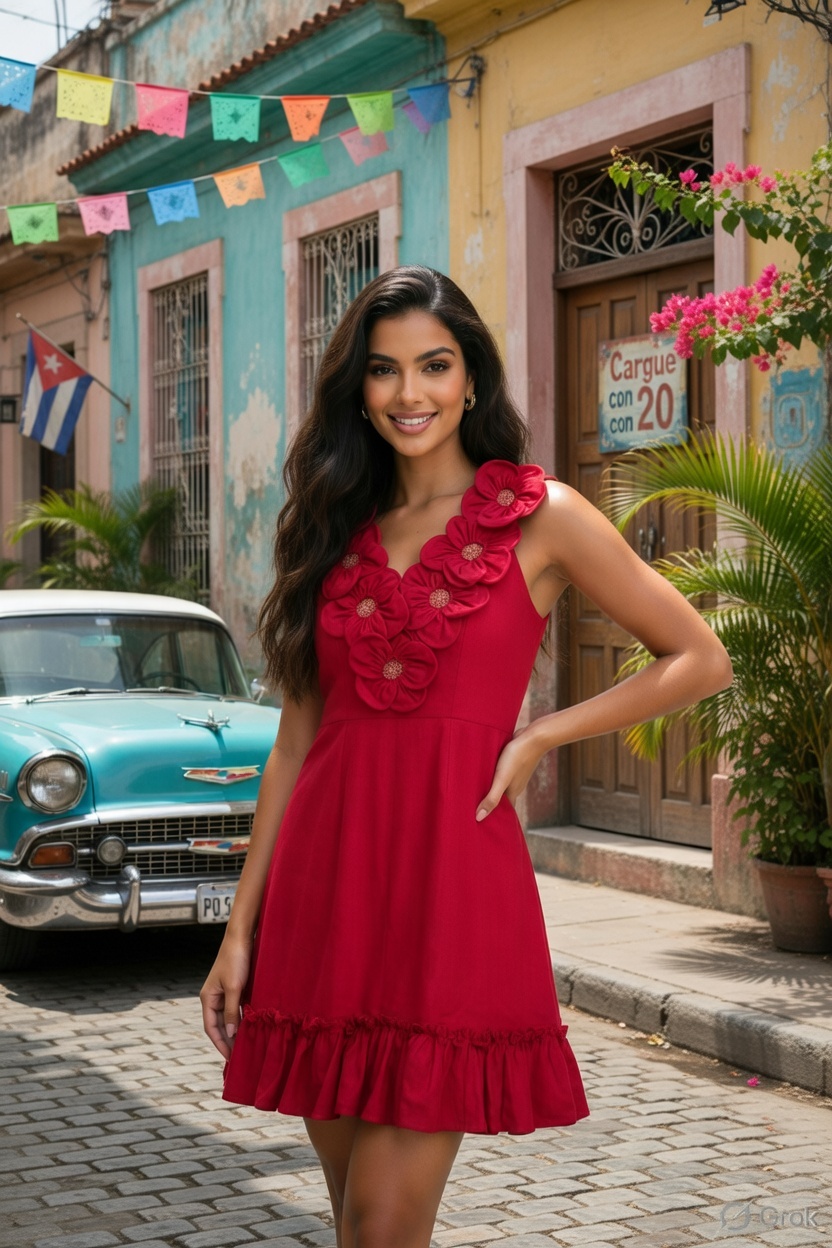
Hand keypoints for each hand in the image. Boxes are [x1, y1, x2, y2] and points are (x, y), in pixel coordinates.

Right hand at [200, 933, 252, 1058]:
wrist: (242, 937)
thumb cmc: (235, 959)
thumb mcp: (235, 987)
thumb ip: (232, 1011)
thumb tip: (231, 1033)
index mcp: (208, 998)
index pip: (211, 1028)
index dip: (220, 1044)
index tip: (229, 1058)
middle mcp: (214, 997)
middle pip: (219, 1025)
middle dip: (227, 1041)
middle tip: (239, 1057)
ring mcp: (224, 993)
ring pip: (228, 1018)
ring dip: (235, 1031)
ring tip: (245, 1047)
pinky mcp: (235, 988)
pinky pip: (237, 1009)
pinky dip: (242, 1019)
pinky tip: (250, 1028)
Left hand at [476, 726, 546, 820]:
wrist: (534, 736)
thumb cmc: (517, 757)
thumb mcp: (501, 779)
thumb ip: (491, 798)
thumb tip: (479, 818)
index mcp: (512, 792)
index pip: (503, 811)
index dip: (494, 818)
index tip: (482, 825)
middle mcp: (514, 785)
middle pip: (501, 799)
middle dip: (490, 804)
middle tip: (473, 810)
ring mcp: (515, 773)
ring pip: (501, 785)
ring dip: (490, 788)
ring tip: (474, 791)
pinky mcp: (513, 761)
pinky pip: (501, 772)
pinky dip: (493, 776)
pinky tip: (484, 771)